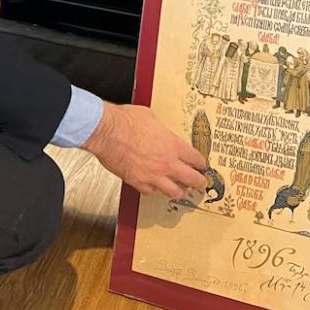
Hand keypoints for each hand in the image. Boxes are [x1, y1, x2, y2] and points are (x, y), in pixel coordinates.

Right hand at [81, 103, 207, 199]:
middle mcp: (166, 163)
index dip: (200, 163)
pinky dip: (152, 190)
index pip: (195, 158)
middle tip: (202, 184)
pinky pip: (150, 191)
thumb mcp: (150, 117)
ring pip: (173, 191)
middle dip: (199, 182)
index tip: (201, 165)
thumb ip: (159, 129)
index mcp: (173, 145)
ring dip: (179, 192)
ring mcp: (153, 175)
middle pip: (191, 179)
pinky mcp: (138, 181)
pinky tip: (152, 187)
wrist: (107, 131)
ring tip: (181, 192)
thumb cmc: (125, 121)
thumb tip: (157, 128)